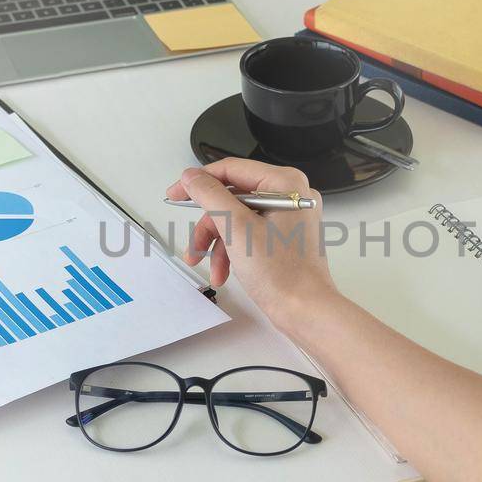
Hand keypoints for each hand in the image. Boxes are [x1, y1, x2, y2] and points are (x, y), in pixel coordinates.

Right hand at [166, 158, 337, 320]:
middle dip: (210, 226)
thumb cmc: (284, 275)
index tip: (176, 193)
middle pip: (232, 199)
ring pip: (238, 220)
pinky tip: (223, 273)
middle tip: (194, 245)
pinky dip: (233, 252)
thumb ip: (211, 196)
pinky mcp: (283, 238)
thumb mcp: (237, 229)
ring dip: (218, 244)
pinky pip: (249, 235)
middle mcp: (290, 196)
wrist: (305, 311)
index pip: (232, 170)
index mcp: (285, 184)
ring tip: (209, 268)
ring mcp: (288, 218)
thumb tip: (192, 177)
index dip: (199, 182)